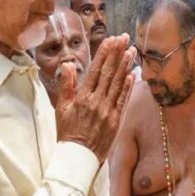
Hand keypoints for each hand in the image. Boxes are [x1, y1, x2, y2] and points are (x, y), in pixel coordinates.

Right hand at [55, 34, 134, 161]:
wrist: (77, 157)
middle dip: (117, 53)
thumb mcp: (61, 108)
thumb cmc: (67, 132)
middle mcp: (96, 102)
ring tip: (131, 50)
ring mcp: (108, 111)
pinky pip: (124, 100)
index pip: (95, 70)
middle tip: (125, 38)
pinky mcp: (117, 120)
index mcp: (82, 97)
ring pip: (118, 84)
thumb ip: (66, 85)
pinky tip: (133, 73)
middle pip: (109, 73)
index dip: (104, 54)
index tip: (111, 40)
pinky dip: (129, 86)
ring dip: (125, 65)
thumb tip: (68, 65)